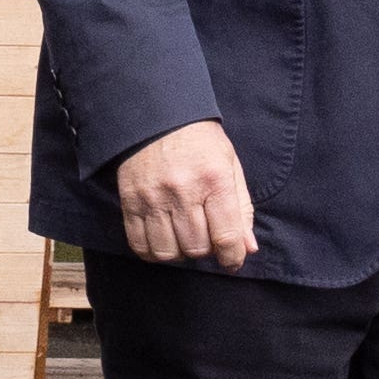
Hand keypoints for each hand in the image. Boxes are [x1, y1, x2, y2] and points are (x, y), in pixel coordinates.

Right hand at [113, 119, 255, 267]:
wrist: (157, 117)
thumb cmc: (200, 142)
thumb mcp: (230, 166)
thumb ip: (242, 208)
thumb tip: (248, 248)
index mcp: (214, 180)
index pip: (226, 237)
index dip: (232, 257)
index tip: (233, 261)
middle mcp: (183, 191)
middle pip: (197, 248)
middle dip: (207, 250)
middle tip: (207, 236)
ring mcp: (153, 198)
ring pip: (168, 252)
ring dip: (180, 252)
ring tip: (185, 237)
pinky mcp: (130, 202)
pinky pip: (140, 244)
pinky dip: (153, 251)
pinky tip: (164, 239)